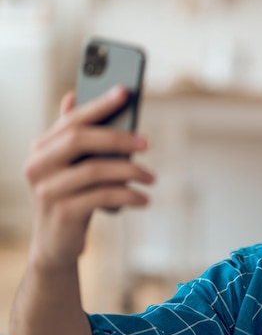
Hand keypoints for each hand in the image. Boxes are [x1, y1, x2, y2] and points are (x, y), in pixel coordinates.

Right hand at [23, 86, 155, 269]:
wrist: (56, 243)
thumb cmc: (71, 197)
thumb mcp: (72, 167)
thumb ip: (74, 137)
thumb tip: (72, 96)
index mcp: (41, 148)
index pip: (71, 120)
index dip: (98, 104)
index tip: (125, 91)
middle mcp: (37, 165)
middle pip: (79, 139)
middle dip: (117, 137)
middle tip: (147, 142)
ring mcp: (47, 190)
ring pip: (94, 170)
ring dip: (130, 171)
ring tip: (152, 178)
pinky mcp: (63, 212)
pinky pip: (102, 196)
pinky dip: (128, 196)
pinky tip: (143, 199)